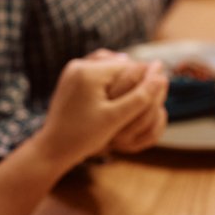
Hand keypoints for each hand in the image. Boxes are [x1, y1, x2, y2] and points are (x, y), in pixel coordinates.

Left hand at [37, 53, 167, 167]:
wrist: (52, 149)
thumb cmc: (83, 136)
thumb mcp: (116, 117)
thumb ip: (141, 96)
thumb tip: (162, 74)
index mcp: (89, 72)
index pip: (131, 67)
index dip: (146, 83)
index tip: (153, 101)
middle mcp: (79, 65)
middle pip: (121, 66)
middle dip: (134, 82)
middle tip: (143, 104)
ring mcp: (73, 71)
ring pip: (111, 70)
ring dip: (123, 82)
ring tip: (129, 102)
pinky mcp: (71, 79)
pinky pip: (98, 74)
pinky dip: (110, 84)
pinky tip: (114, 97)